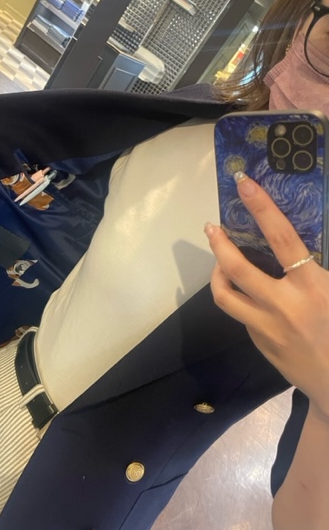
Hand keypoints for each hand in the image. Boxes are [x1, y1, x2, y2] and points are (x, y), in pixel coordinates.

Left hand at [205, 172, 328, 417]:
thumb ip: (318, 271)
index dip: (262, 208)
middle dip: (220, 244)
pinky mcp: (258, 343)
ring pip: (225, 294)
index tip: (243, 186)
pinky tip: (249, 297)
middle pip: (237, 268)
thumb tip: (300, 255)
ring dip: (217, 273)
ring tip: (219, 262)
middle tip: (211, 227)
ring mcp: (265, 327)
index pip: (283, 238)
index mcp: (312, 287)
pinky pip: (241, 315)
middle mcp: (283, 305)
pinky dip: (239, 299)